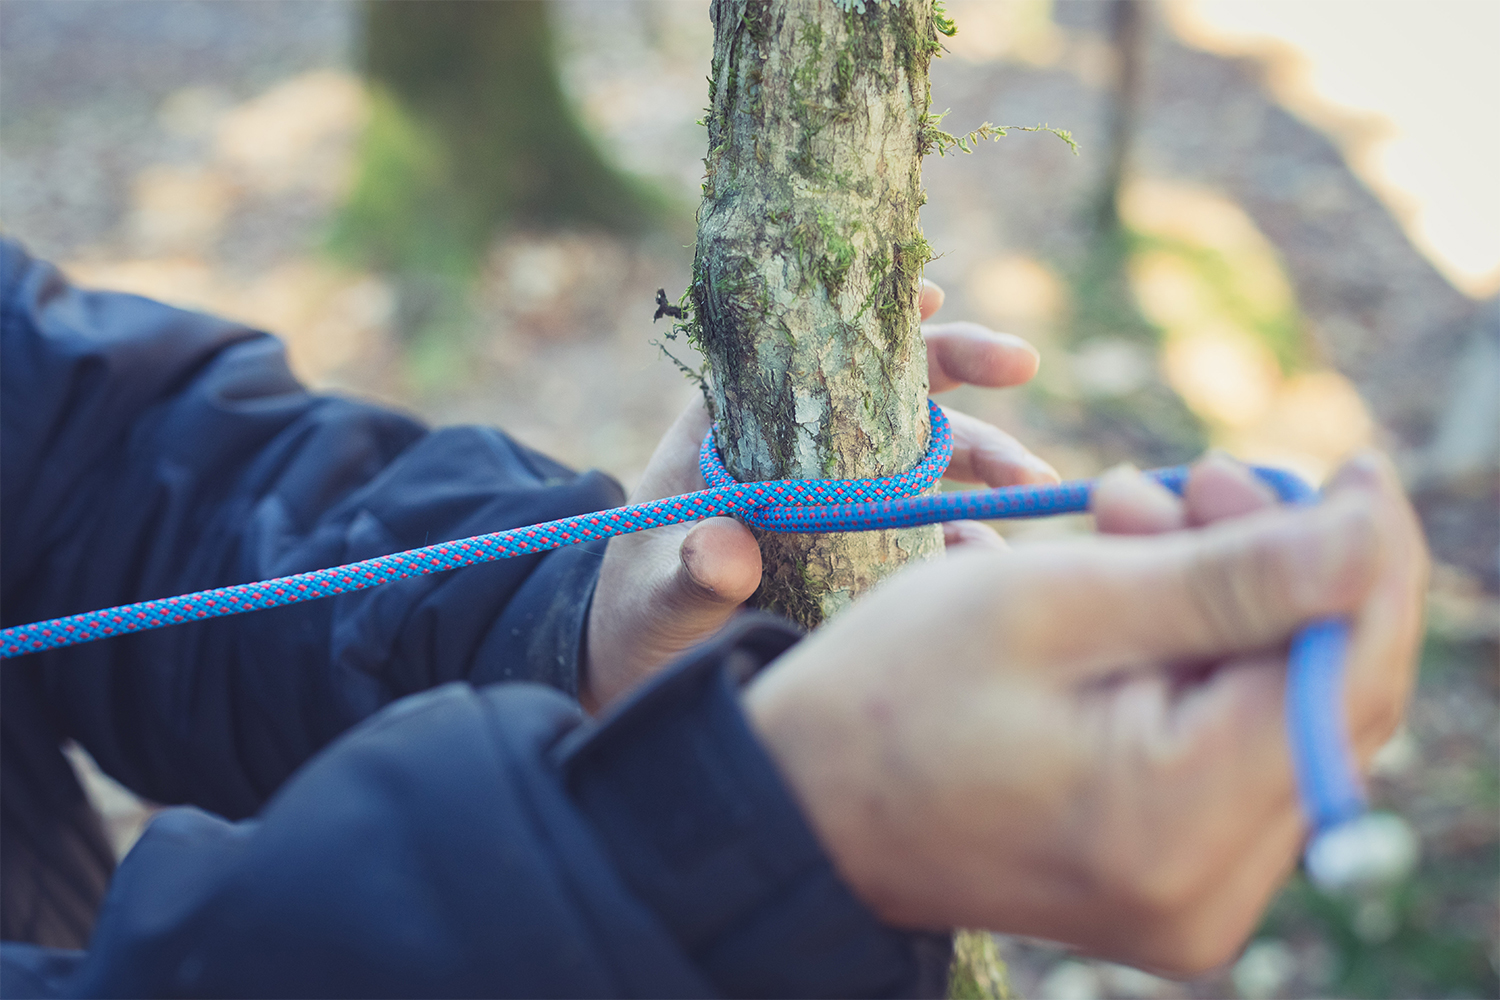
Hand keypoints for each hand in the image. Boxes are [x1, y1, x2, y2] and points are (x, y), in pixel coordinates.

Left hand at [581, 282, 1055, 712]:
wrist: (646, 675)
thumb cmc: (633, 617)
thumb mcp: (652, 597)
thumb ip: (686, 574)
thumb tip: (723, 550)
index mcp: (735, 426)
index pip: (801, 346)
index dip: (863, 315)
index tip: (923, 295)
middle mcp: (796, 448)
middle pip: (886, 386)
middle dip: (961, 367)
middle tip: (1021, 362)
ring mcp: (837, 498)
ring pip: (923, 455)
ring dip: (987, 460)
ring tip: (1037, 487)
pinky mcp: (863, 550)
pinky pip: (926, 533)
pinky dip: (965, 539)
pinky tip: (989, 559)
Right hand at [743, 451, 1425, 974]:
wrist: (799, 799)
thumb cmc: (891, 692)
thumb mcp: (1050, 604)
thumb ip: (1225, 574)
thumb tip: (1366, 528)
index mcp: (1175, 822)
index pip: (1343, 675)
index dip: (1365, 558)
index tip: (1352, 464)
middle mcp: (1208, 890)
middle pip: (1325, 700)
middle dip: (1281, 570)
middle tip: (1194, 478)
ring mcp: (1192, 897)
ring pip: (1278, 717)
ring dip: (1231, 604)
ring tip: (1128, 516)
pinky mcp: (1170, 879)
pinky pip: (1230, 751)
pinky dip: (1199, 657)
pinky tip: (1131, 589)